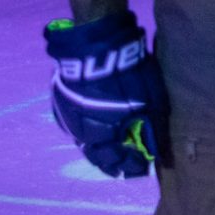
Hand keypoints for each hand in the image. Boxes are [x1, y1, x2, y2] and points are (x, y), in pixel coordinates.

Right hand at [44, 11, 166, 178]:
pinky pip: (75, 128)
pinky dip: (87, 135)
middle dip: (112, 164)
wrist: (95, 45)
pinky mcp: (61, 104)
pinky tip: (96, 135)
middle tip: (125, 169)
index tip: (141, 169)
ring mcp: (69, 117)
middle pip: (97, 155)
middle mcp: (82, 130)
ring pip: (83, 143)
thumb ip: (149, 125)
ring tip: (111, 156)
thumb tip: (152, 148)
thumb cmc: (129, 72)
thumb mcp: (149, 100)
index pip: (117, 159)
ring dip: (98, 151)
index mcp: (105, 132)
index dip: (130, 166)